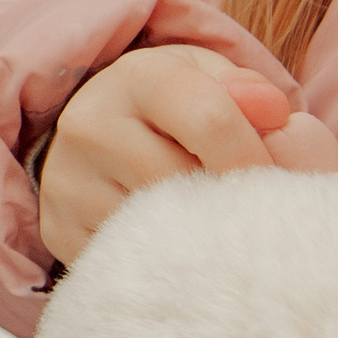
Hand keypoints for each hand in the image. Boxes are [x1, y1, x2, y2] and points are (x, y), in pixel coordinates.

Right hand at [39, 44, 309, 265]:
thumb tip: (274, 114)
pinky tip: (180, 248)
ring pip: (155, 226)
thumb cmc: (180, 112)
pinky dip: (164, 260)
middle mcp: (89, 123)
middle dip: (227, 203)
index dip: (256, 159)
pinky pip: (127, 257)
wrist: (103, 138)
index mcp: (136, 77)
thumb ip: (255, 94)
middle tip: (247, 215)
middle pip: (182, 180)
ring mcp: (67, 180)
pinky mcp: (60, 229)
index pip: (209, 121)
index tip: (277, 185)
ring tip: (215, 231)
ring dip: (198, 235)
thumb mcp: (216, 84)